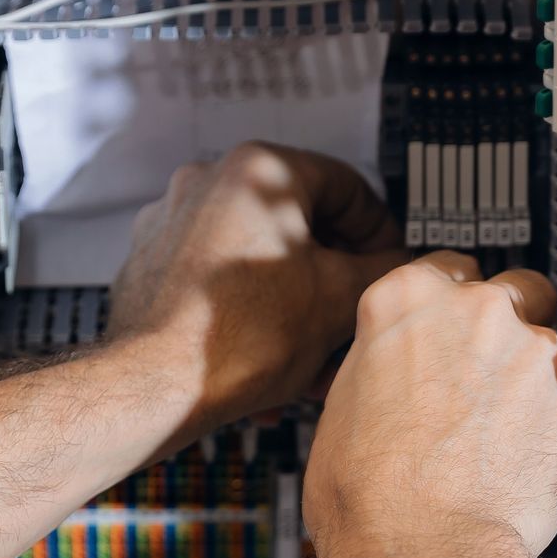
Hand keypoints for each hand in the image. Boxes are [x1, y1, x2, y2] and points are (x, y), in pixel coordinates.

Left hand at [109, 141, 408, 424]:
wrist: (153, 387)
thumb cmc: (236, 339)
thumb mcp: (340, 299)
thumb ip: (385, 270)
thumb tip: (403, 265)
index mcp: (258, 170)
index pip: (347, 186)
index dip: (380, 232)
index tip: (388, 265)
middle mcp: (208, 182)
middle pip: (299, 226)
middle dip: (332, 279)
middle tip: (354, 312)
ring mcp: (174, 222)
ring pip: (259, 260)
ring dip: (295, 305)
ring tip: (315, 355)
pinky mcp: (153, 263)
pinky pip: (220, 282)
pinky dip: (250, 314)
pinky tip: (270, 362)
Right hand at [303, 251, 556, 557]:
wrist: (422, 553)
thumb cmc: (367, 494)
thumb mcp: (341, 406)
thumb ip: (383, 366)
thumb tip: (394, 378)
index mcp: (406, 300)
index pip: (447, 266)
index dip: (451, 301)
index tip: (451, 325)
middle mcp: (475, 311)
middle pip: (515, 288)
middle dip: (508, 324)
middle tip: (483, 376)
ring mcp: (531, 353)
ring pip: (548, 349)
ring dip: (532, 382)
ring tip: (499, 439)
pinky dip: (556, 429)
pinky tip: (521, 465)